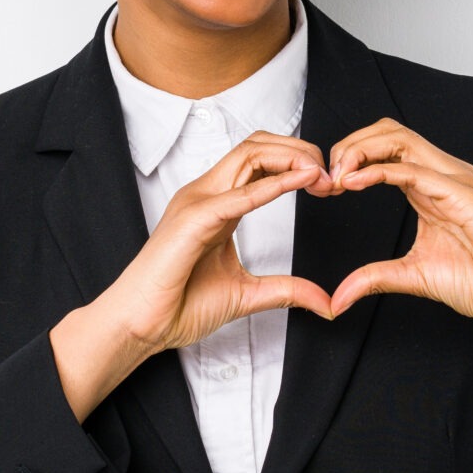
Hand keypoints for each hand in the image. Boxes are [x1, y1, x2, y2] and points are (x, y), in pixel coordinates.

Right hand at [53, 132, 338, 420]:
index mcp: (216, 204)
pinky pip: (238, 195)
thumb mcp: (247, 295)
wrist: (140, 326)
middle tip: (332, 174)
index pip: (258, 159)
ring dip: (291, 159)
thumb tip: (325, 303)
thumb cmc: (178, 306)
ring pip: (249, 154)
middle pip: (257, 145)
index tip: (328, 184)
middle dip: (299, 150)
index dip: (297, 162)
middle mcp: (206, 194)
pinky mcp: (192, 221)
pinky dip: (274, 185)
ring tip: (321, 175)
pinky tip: (301, 182)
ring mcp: (196, 202)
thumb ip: (286, 291)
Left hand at [324, 118, 472, 325]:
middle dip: (350, 146)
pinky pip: (415, 169)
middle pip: (388, 132)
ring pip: (399, 138)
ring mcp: (455, 179)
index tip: (327, 186)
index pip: (385, 147)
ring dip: (360, 151)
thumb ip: (374, 279)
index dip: (350, 158)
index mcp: (430, 186)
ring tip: (337, 176)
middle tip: (326, 177)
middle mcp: (442, 174)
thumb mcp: (412, 277)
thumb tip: (338, 298)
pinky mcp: (464, 193)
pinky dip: (380, 171)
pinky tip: (355, 182)